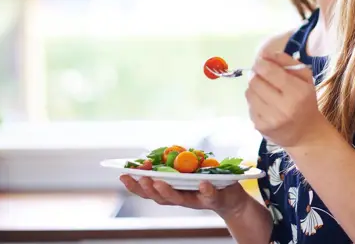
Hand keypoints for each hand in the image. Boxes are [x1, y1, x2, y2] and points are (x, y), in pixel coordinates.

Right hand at [119, 175, 249, 218]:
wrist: (232, 199)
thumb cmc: (206, 182)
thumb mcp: (188, 171)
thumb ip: (175, 164)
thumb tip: (158, 154)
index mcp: (172, 190)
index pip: (149, 189)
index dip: (135, 184)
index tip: (122, 174)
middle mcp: (181, 198)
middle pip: (159, 197)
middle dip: (147, 189)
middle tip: (139, 178)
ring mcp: (196, 199)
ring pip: (179, 199)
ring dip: (168, 191)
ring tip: (159, 182)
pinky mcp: (214, 199)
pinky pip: (210, 195)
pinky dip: (206, 191)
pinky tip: (203, 183)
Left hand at [246, 51, 325, 147]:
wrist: (306, 134)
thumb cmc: (305, 101)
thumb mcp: (305, 78)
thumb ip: (286, 61)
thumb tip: (265, 54)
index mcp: (298, 92)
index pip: (270, 71)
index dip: (261, 63)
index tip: (262, 62)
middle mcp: (284, 107)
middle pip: (255, 81)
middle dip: (256, 75)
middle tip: (262, 76)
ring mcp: (270, 119)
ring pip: (249, 93)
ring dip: (254, 88)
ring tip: (265, 91)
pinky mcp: (260, 127)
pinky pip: (249, 105)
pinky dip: (254, 101)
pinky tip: (265, 104)